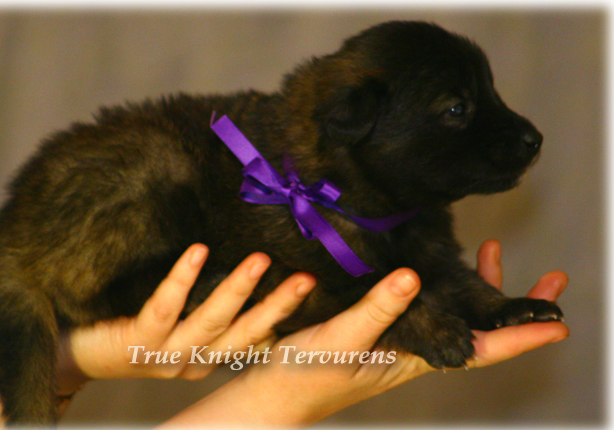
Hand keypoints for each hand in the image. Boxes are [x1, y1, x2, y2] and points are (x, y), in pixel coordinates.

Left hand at [57, 244, 315, 394]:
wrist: (71, 353)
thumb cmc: (128, 329)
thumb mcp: (175, 324)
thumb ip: (205, 306)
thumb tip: (239, 270)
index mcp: (205, 358)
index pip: (255, 338)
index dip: (284, 316)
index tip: (311, 288)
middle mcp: (192, 362)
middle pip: (244, 333)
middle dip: (278, 306)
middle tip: (307, 278)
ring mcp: (166, 355)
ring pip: (211, 322)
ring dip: (238, 290)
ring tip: (261, 260)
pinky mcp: (137, 343)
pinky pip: (164, 308)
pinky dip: (183, 280)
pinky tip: (197, 251)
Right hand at [165, 239, 568, 426]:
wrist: (269, 396)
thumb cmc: (302, 377)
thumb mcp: (340, 338)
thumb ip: (377, 309)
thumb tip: (415, 276)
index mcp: (413, 358)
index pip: (481, 351)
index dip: (522, 338)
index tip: (559, 322)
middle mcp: (413, 351)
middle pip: (477, 331)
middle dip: (513, 304)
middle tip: (550, 277)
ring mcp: (397, 343)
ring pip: (453, 314)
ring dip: (477, 288)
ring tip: (491, 252)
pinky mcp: (378, 333)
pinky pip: (423, 307)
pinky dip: (438, 284)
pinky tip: (429, 268)